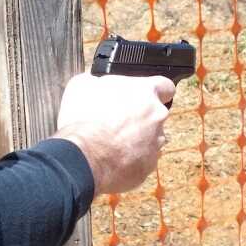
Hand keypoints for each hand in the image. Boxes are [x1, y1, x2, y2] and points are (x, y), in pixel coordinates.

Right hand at [53, 73, 174, 195]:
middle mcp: (157, 116)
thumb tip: (94, 82)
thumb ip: (95, 80)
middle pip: (155, 114)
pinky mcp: (149, 165)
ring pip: (150, 138)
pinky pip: (142, 159)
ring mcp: (155, 142)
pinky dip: (129, 158)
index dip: (154, 90)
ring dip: (135, 138)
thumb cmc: (84, 119)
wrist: (84, 157)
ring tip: (110, 141)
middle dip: (139, 117)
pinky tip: (110, 157)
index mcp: (145, 92)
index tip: (142, 96)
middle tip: (115, 120)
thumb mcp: (80, 85)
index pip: (165, 86)